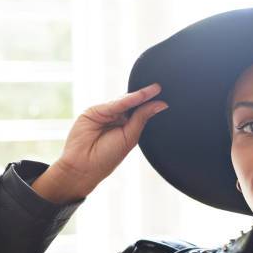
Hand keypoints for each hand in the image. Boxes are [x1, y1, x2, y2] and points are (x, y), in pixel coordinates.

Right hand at [32, 83, 167, 202]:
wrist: (84, 166)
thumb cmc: (108, 156)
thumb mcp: (130, 136)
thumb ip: (142, 118)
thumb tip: (161, 104)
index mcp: (127, 125)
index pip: (141, 110)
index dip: (152, 103)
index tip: (167, 96)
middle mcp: (116, 117)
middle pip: (134, 103)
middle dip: (147, 95)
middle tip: (162, 87)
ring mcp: (105, 113)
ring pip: (125, 101)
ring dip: (140, 95)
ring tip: (155, 89)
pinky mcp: (94, 111)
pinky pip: (114, 104)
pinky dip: (127, 100)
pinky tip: (139, 96)